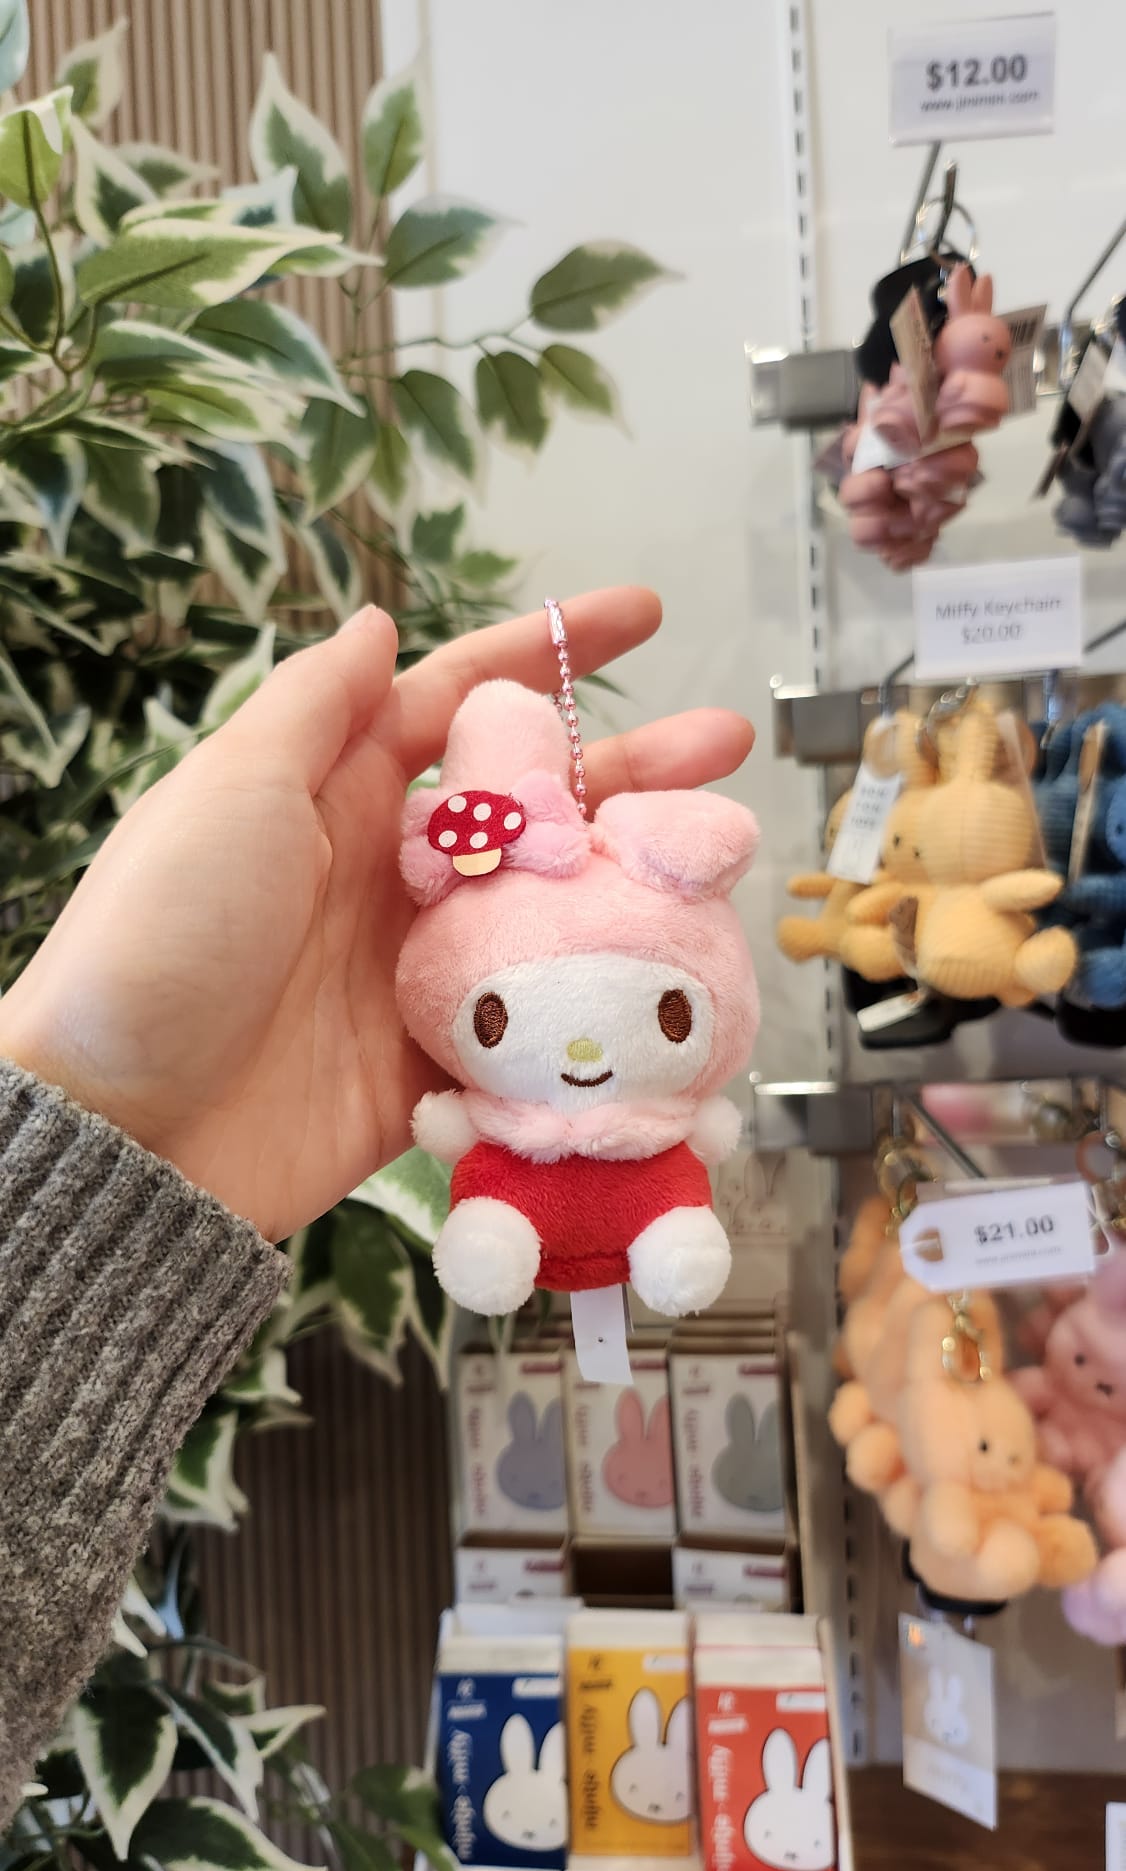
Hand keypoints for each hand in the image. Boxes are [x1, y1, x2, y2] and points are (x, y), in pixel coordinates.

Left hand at [0, 589, 753, 1240]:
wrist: (128, 1133)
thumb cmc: (162, 943)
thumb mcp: (229, 794)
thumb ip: (314, 710)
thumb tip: (378, 621)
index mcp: (338, 794)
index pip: (461, 698)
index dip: (549, 651)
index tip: (643, 614)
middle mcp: (390, 874)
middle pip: (535, 805)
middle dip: (634, 768)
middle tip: (729, 750)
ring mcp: (420, 972)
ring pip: (553, 909)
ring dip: (638, 881)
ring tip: (726, 861)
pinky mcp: (436, 1065)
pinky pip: (534, 1027)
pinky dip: (598, 1006)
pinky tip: (673, 986)